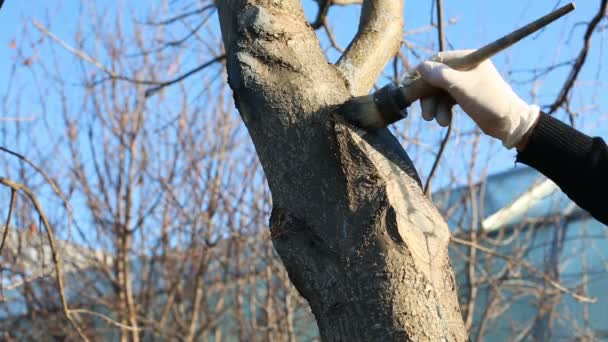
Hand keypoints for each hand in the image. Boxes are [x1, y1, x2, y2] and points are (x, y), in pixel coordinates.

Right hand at [416, 50, 539, 148]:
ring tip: (439, 121)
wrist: (509, 123)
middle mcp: (466, 68)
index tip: (410, 85)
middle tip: (425, 113)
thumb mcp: (462, 87)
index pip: (438, 60)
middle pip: (436, 78)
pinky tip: (444, 121)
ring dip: (435, 107)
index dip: (423, 72)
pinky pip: (446, 100)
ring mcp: (465, 83)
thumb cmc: (488, 101)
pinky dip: (442, 110)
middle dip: (429, 97)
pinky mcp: (464, 96)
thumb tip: (421, 67)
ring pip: (439, 92)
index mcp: (468, 58)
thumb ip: (440, 75)